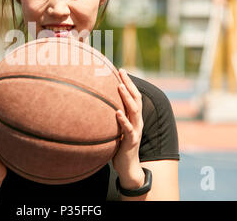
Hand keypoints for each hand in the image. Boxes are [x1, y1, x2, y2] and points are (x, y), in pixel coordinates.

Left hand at [112, 69, 144, 188]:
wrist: (128, 166)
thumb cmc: (120, 145)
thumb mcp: (117, 128)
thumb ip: (113, 116)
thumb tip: (99, 104)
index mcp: (134, 117)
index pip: (134, 96)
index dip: (129, 82)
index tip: (121, 70)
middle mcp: (138, 121)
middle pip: (136, 98)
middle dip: (129, 84)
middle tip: (122, 72)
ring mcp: (136, 130)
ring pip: (134, 110)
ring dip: (127, 97)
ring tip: (120, 86)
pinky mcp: (131, 141)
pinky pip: (128, 129)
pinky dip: (123, 120)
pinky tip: (117, 112)